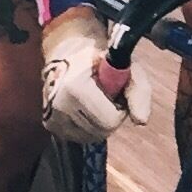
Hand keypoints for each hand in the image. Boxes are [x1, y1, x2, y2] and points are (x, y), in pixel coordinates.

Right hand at [40, 9, 149, 143]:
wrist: (66, 54)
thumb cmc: (99, 59)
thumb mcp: (126, 66)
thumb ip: (139, 92)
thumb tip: (141, 121)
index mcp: (75, 87)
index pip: (110, 120)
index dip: (121, 109)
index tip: (117, 93)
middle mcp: (59, 105)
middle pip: (101, 131)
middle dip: (111, 116)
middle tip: (107, 97)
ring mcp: (52, 117)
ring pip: (91, 136)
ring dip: (99, 121)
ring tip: (96, 100)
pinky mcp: (50, 125)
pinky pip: (79, 137)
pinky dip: (87, 126)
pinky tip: (85, 108)